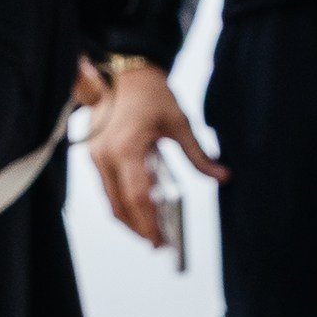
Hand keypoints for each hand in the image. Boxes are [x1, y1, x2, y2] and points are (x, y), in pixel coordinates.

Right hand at [79, 62, 225, 246]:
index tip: (160, 241)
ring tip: (151, 230)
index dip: (148, 223)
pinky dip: (123, 202)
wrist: (126, 72)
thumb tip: (222, 176)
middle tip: (159, 244)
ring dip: (129, 219)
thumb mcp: (180, 124)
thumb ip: (199, 155)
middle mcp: (105, 156)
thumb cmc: (153, 94)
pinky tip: (141, 208)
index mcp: (126, 148)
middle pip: (119, 206)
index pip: (136, 197)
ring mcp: (95, 157)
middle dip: (138, 228)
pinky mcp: (93, 156)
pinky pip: (107, 189)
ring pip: (110, 201)